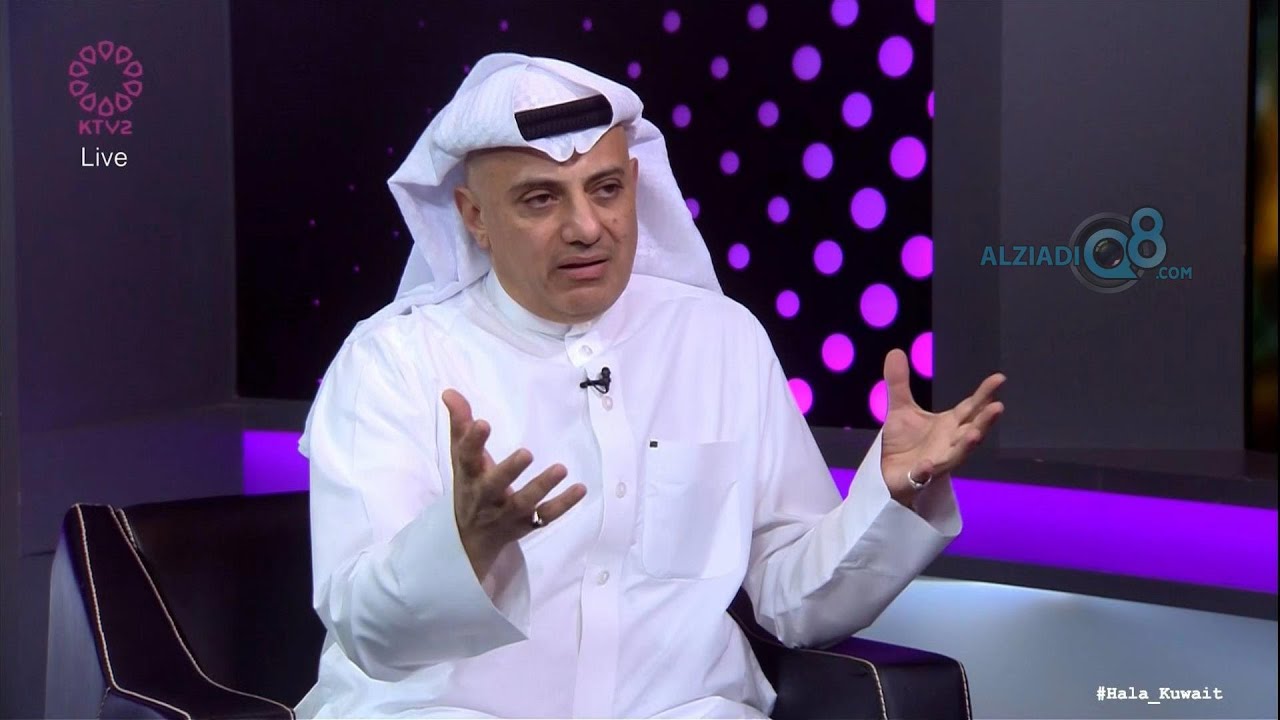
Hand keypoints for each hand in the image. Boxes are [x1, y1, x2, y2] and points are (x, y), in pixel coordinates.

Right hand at [442, 389, 585, 577]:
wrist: (470, 539)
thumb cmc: (469, 486)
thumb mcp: (462, 458)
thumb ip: (460, 424)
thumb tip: (450, 391)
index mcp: (468, 476)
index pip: (466, 458)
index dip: (472, 442)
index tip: (482, 423)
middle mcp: (485, 497)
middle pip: (494, 485)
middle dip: (509, 471)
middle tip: (527, 453)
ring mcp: (506, 514)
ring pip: (523, 503)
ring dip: (542, 487)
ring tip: (561, 468)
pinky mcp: (525, 524)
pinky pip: (545, 516)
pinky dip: (563, 505)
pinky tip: (581, 488)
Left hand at [878, 350, 1005, 504]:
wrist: (886, 474)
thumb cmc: (902, 443)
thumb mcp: (900, 409)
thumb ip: (899, 383)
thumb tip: (896, 352)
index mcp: (949, 425)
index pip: (971, 407)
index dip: (984, 394)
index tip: (999, 378)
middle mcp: (950, 443)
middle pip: (971, 430)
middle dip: (985, 421)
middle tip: (998, 407)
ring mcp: (938, 461)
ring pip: (957, 455)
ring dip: (967, 445)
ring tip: (975, 435)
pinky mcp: (919, 478)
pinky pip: (924, 475)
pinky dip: (926, 470)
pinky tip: (927, 465)